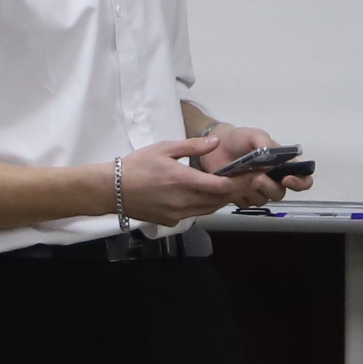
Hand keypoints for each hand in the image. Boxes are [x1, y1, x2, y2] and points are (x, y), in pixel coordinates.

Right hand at [116, 138, 244, 223]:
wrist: (110, 189)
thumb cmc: (136, 166)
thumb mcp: (164, 148)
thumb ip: (192, 146)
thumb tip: (216, 142)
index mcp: (182, 181)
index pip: (221, 186)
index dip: (240, 181)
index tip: (252, 173)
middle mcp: (183, 201)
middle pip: (220, 200)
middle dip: (236, 189)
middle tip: (246, 178)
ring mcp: (177, 214)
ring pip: (210, 209)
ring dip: (223, 198)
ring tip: (232, 185)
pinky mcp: (171, 221)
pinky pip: (196, 214)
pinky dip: (207, 205)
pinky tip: (207, 194)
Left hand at [179, 126, 295, 210]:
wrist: (217, 147)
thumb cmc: (238, 140)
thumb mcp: (253, 135)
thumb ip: (265, 141)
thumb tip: (272, 151)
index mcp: (283, 164)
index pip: (303, 178)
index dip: (300, 183)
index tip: (287, 179)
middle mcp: (274, 179)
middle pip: (280, 193)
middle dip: (267, 185)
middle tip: (256, 175)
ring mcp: (259, 190)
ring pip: (262, 200)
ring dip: (251, 189)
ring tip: (240, 175)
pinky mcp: (244, 196)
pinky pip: (246, 203)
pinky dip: (239, 194)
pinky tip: (233, 181)